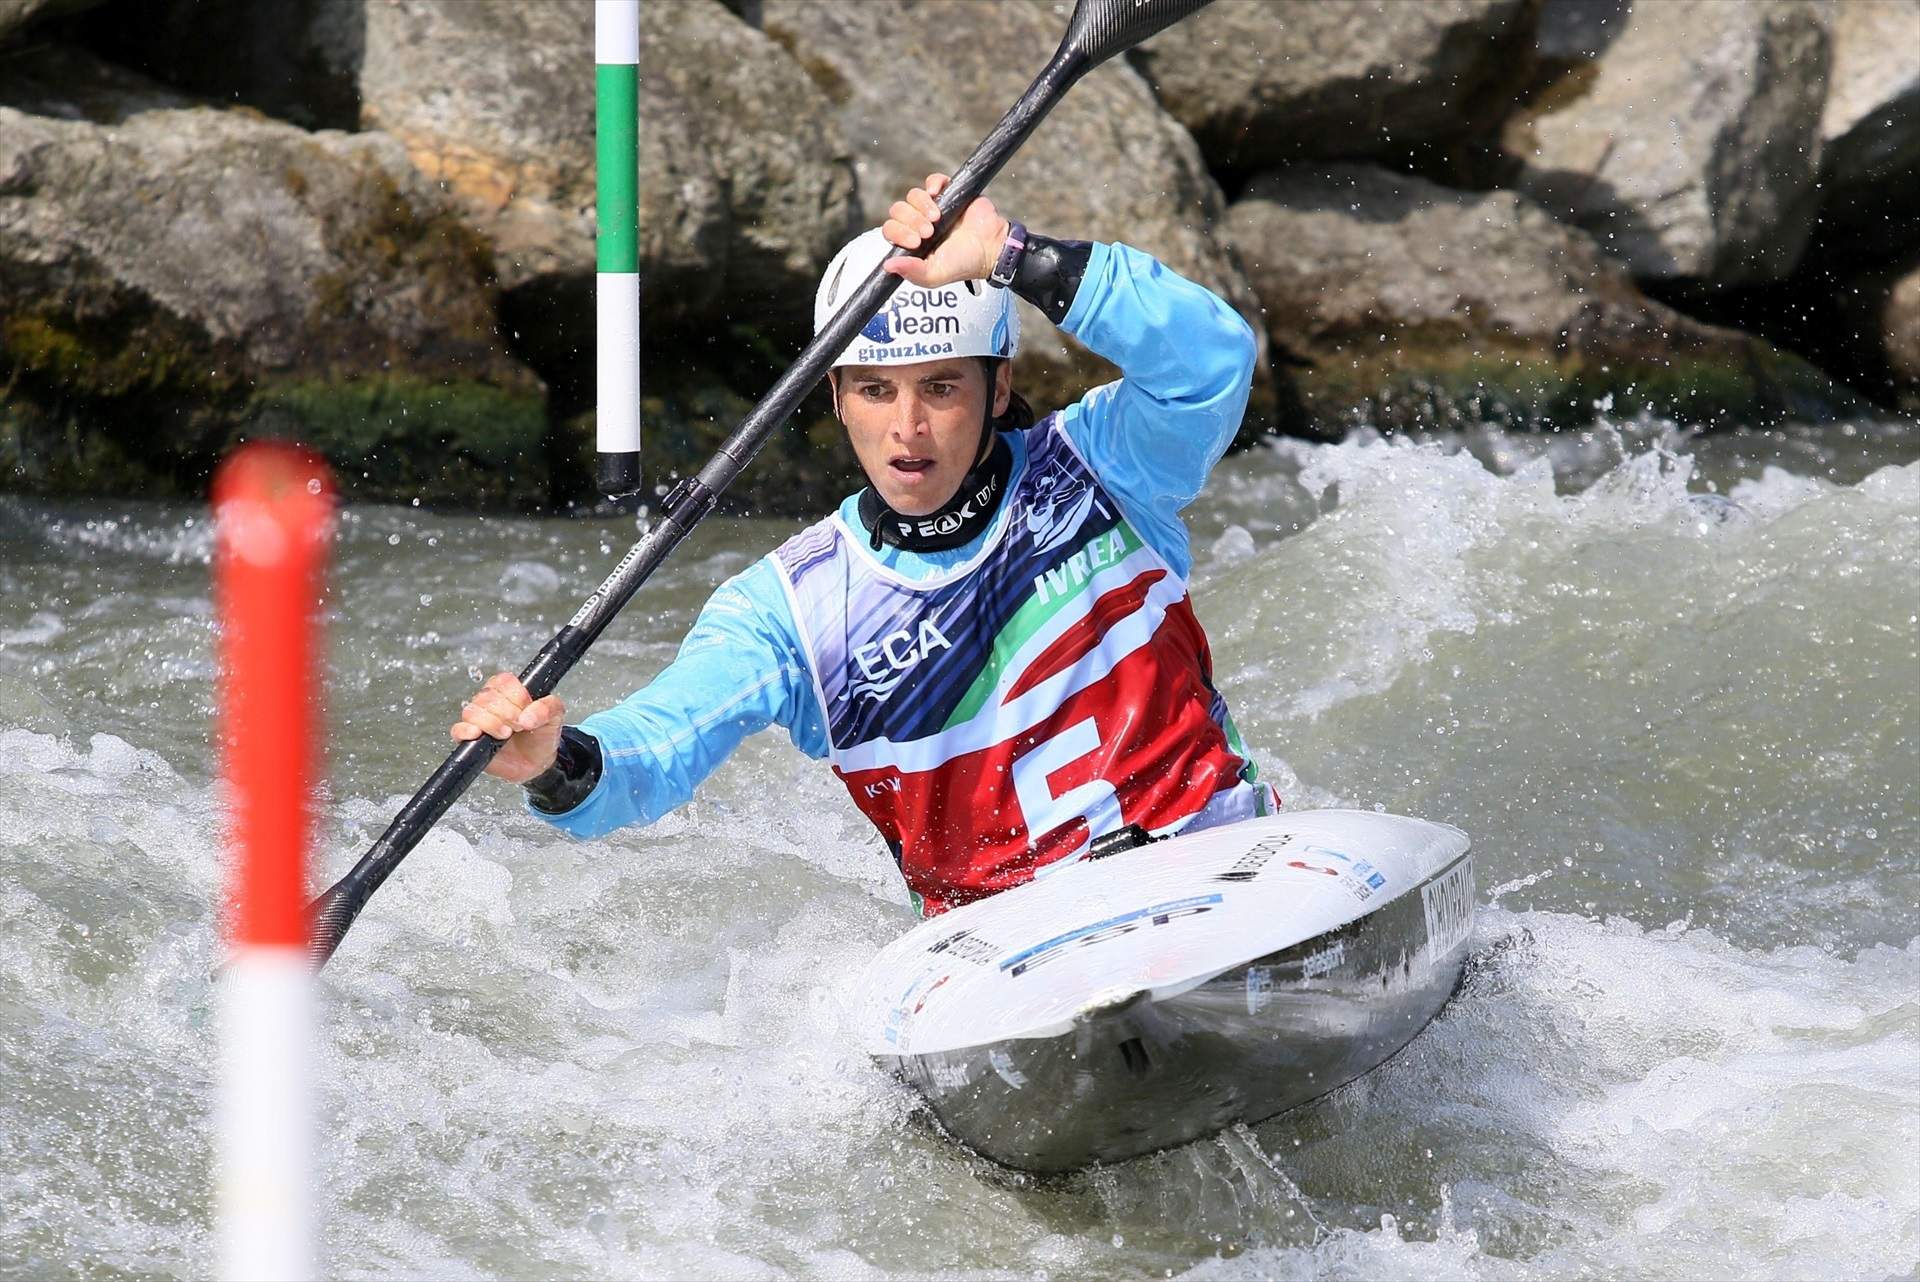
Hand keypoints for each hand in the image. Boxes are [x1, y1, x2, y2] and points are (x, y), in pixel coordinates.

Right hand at [450, 672, 566, 783]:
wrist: (537, 761)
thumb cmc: (542, 734)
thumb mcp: (555, 716)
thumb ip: (547, 708)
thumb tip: (527, 717)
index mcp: (508, 689)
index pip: (503, 682)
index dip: (516, 696)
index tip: (526, 710)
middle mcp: (490, 701)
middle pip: (487, 697)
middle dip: (507, 714)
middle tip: (520, 727)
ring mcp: (477, 719)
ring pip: (472, 711)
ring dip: (491, 724)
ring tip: (506, 734)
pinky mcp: (469, 738)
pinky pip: (457, 730)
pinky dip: (465, 731)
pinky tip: (478, 735)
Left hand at [881, 172, 1011, 288]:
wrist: (991, 248)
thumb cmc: (964, 263)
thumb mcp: (936, 275)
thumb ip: (912, 272)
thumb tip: (888, 266)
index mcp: (912, 241)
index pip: (890, 230)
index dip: (898, 233)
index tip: (915, 242)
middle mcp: (919, 223)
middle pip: (898, 210)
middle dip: (911, 221)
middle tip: (928, 232)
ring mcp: (933, 206)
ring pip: (913, 195)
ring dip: (922, 206)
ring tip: (938, 218)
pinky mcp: (949, 193)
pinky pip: (933, 181)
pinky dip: (933, 184)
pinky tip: (938, 194)